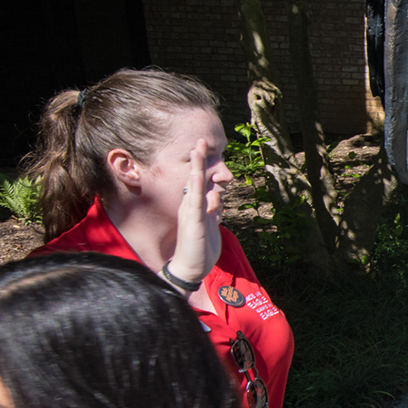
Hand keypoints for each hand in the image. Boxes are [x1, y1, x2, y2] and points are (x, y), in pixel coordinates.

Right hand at [167, 140, 222, 284]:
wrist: (190, 268)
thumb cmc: (200, 247)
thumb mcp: (210, 224)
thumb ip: (214, 210)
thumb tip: (217, 196)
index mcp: (196, 206)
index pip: (201, 182)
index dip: (204, 165)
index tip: (205, 148)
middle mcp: (191, 206)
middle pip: (195, 178)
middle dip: (199, 159)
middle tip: (202, 140)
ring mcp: (191, 213)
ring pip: (193, 185)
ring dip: (197, 167)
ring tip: (198, 149)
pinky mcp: (193, 222)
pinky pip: (194, 202)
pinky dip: (196, 188)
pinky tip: (197, 176)